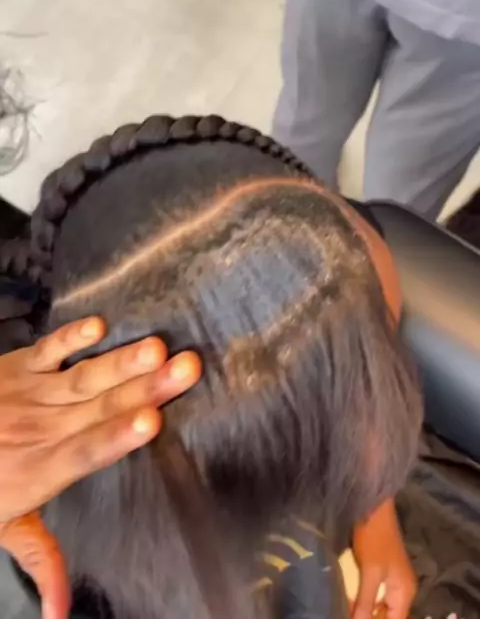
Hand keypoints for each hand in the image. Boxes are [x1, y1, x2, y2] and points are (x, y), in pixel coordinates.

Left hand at [0, 317, 200, 618]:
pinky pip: (49, 348)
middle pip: (100, 408)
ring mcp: (31, 393)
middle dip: (146, 387)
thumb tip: (61, 612)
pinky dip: (71, 336)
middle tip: (184, 369)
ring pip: (85, 377)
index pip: (85, 452)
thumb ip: (42, 560)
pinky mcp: (21, 366)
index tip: (151, 422)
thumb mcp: (8, 527)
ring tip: (158, 348)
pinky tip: (99, 326)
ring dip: (124, 361)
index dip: (117, 436)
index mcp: (41, 469)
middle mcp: (40, 428)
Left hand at [352, 499, 415, 618]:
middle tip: (348, 616)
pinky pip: (376, 594)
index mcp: (405, 592)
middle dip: (371, 618)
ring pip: (382, 606)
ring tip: (348, 612)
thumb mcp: (370, 572)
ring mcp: (394, 579)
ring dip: (367, 611)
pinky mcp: (383, 570)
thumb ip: (366, 602)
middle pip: (389, 616)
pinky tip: (352, 602)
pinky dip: (365, 600)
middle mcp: (403, 589)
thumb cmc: (374, 538)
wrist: (374, 506)